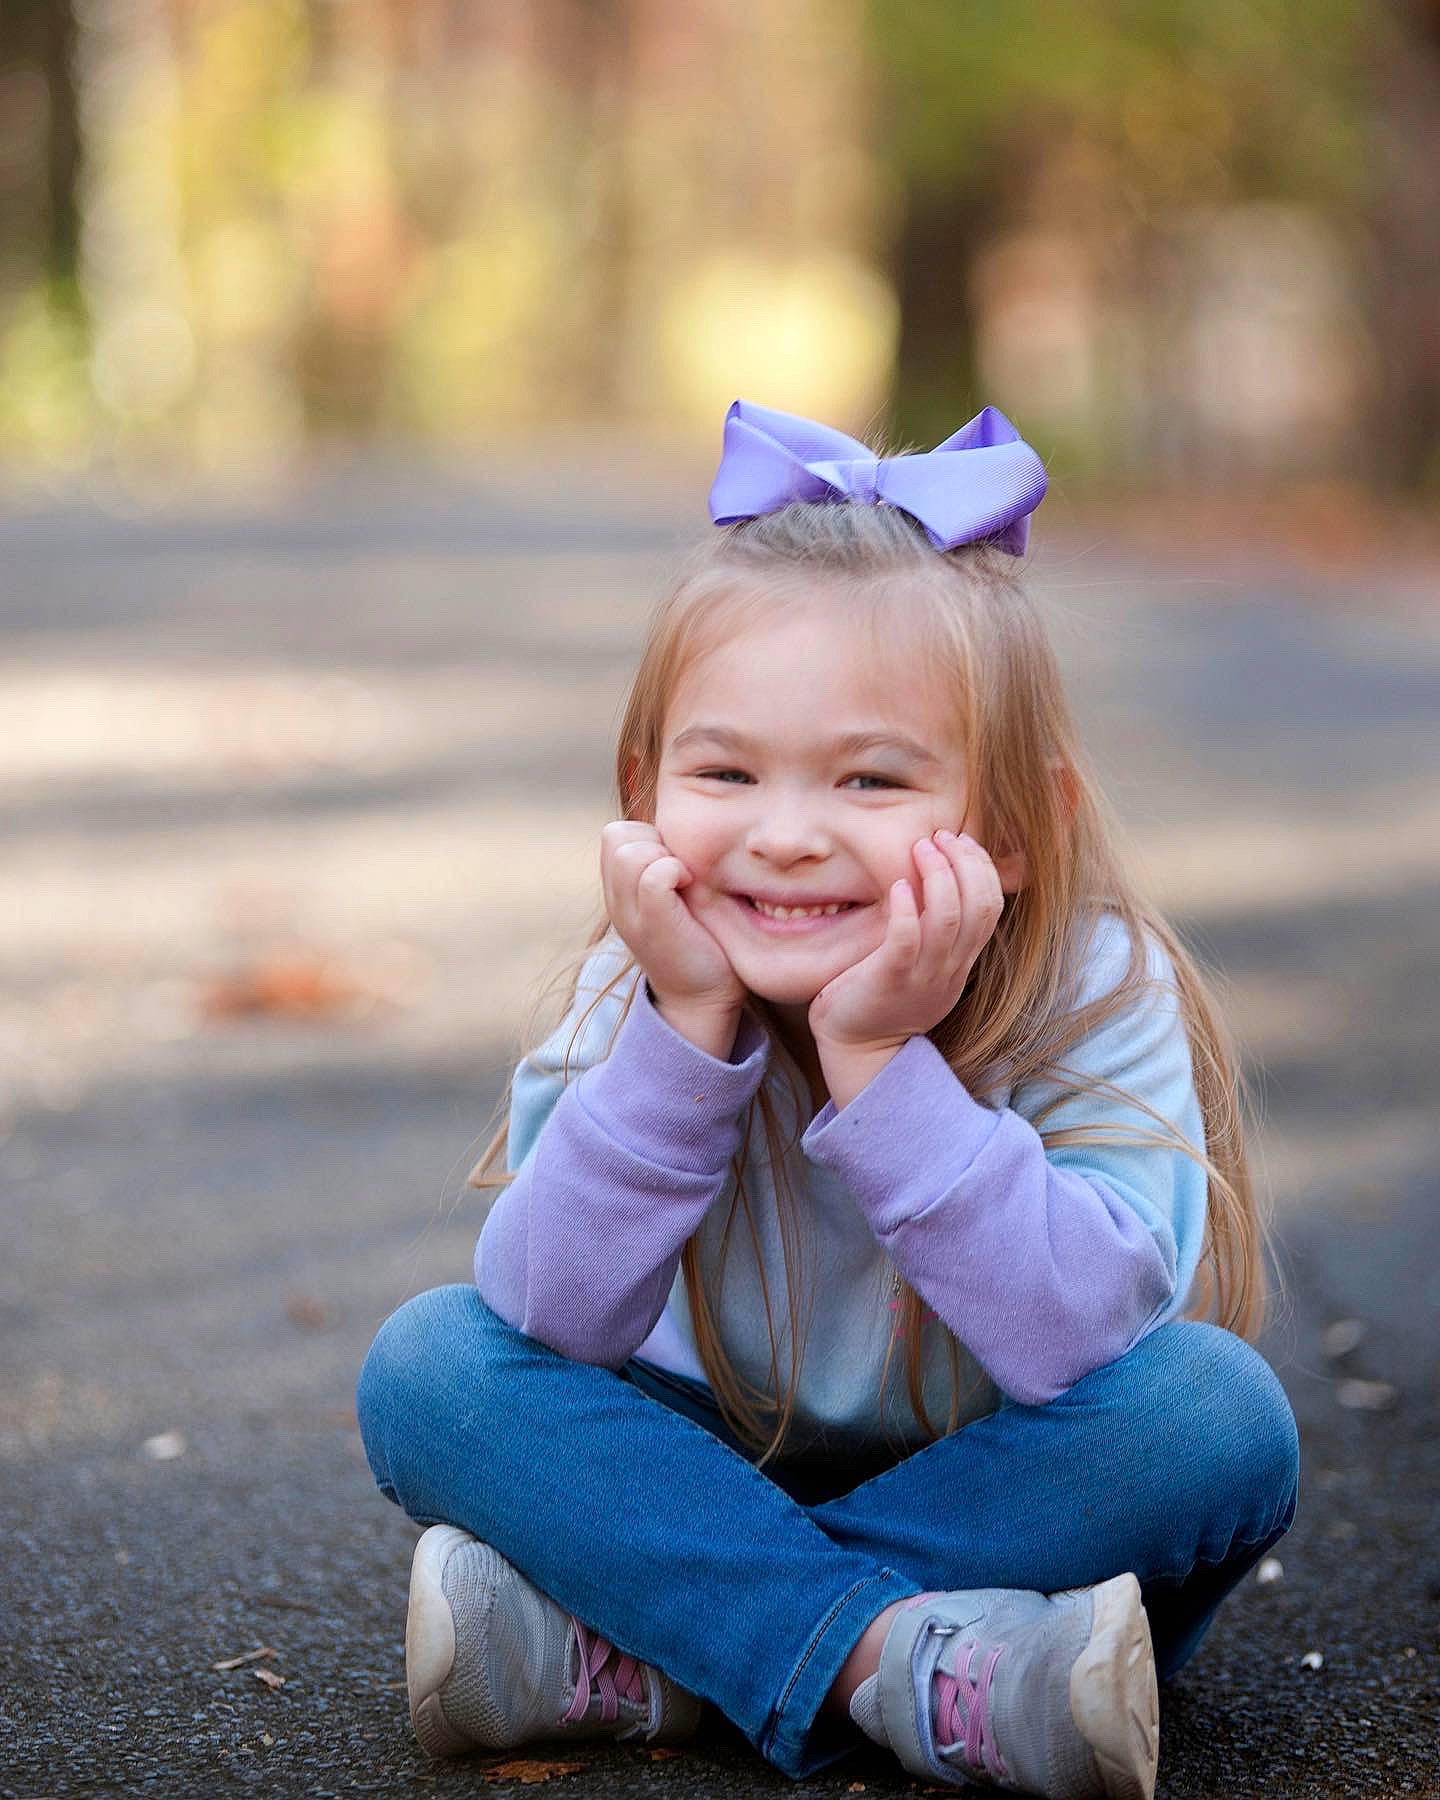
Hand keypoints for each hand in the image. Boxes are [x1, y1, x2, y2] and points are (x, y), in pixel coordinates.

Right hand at [600, 821, 744, 1052]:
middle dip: (653, 840)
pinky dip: (676, 871)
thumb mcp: (674, 895)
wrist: (703, 999)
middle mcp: (616, 900)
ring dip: (664, 855)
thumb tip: (685, 828)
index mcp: (618, 890)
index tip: (674, 863)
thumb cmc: (700, 940)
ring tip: (686, 881)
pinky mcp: (652, 925)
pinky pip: (654, 874)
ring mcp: (629, 913)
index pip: (615, 832)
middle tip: (681, 871)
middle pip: (615, 834)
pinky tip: (691, 889)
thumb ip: (666, 862)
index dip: (647, 836)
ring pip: (629, 850)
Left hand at [809, 831, 1003, 1105]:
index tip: (960, 841)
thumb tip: (936, 880)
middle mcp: (950, 967)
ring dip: (938, 875)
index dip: (982, 867)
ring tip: (921, 848)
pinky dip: (906, 909)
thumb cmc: (883, 996)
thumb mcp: (923, 963)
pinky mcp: (890, 981)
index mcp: (961, 960)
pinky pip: (907, 941)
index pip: (991, 905)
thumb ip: (935, 930)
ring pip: (948, 919)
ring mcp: (923, 976)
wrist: (859, 1049)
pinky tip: (897, 887)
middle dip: (965, 862)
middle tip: (940, 836)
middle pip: (979, 906)